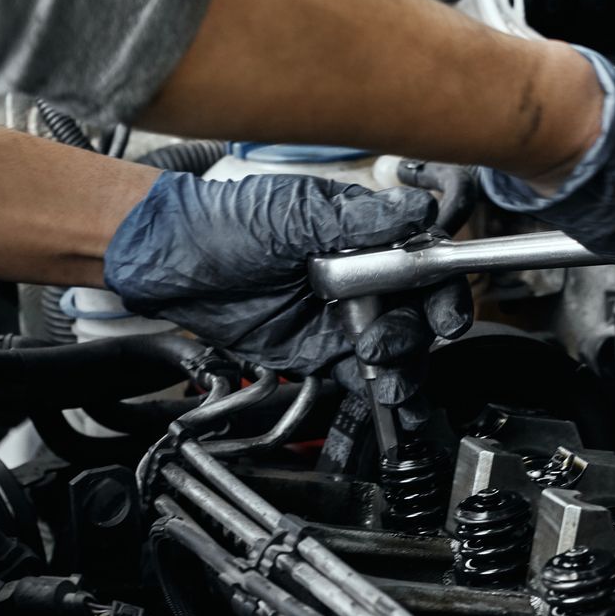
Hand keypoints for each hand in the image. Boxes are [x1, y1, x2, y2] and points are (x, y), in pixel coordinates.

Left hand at [103, 171, 471, 379]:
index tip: (442, 314)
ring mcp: (343, 318)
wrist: (172, 263)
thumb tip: (414, 212)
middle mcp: (362, 278)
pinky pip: (362, 376)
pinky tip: (393, 403)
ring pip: (397, 350)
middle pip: (418, 314)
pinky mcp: (319, 353)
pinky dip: (380, 392)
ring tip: (386, 378)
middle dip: (416, 335)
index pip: (424, 263)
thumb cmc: (224, 223)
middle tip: (384, 344)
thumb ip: (357, 221)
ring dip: (403, 368)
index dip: (442, 290)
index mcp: (364, 236)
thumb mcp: (292, 215)